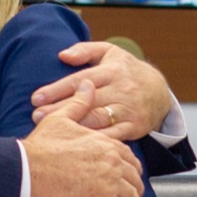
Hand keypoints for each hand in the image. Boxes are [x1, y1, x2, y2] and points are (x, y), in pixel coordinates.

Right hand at [20, 82, 142, 196]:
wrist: (29, 169)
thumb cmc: (42, 145)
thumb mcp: (61, 118)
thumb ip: (79, 102)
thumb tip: (88, 83)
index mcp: (106, 143)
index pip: (129, 157)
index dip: (130, 168)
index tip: (126, 175)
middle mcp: (114, 161)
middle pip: (135, 177)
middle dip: (134, 187)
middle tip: (129, 195)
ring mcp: (111, 181)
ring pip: (134, 196)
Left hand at [30, 42, 172, 141]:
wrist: (160, 91)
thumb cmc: (125, 70)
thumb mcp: (109, 52)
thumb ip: (85, 50)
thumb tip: (62, 55)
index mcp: (111, 71)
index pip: (80, 80)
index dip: (57, 89)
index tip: (36, 98)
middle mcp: (121, 90)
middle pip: (86, 101)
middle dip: (60, 110)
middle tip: (37, 117)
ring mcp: (128, 109)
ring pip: (99, 119)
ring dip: (75, 126)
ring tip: (53, 131)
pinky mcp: (135, 127)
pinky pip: (114, 136)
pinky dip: (97, 141)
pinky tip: (78, 146)